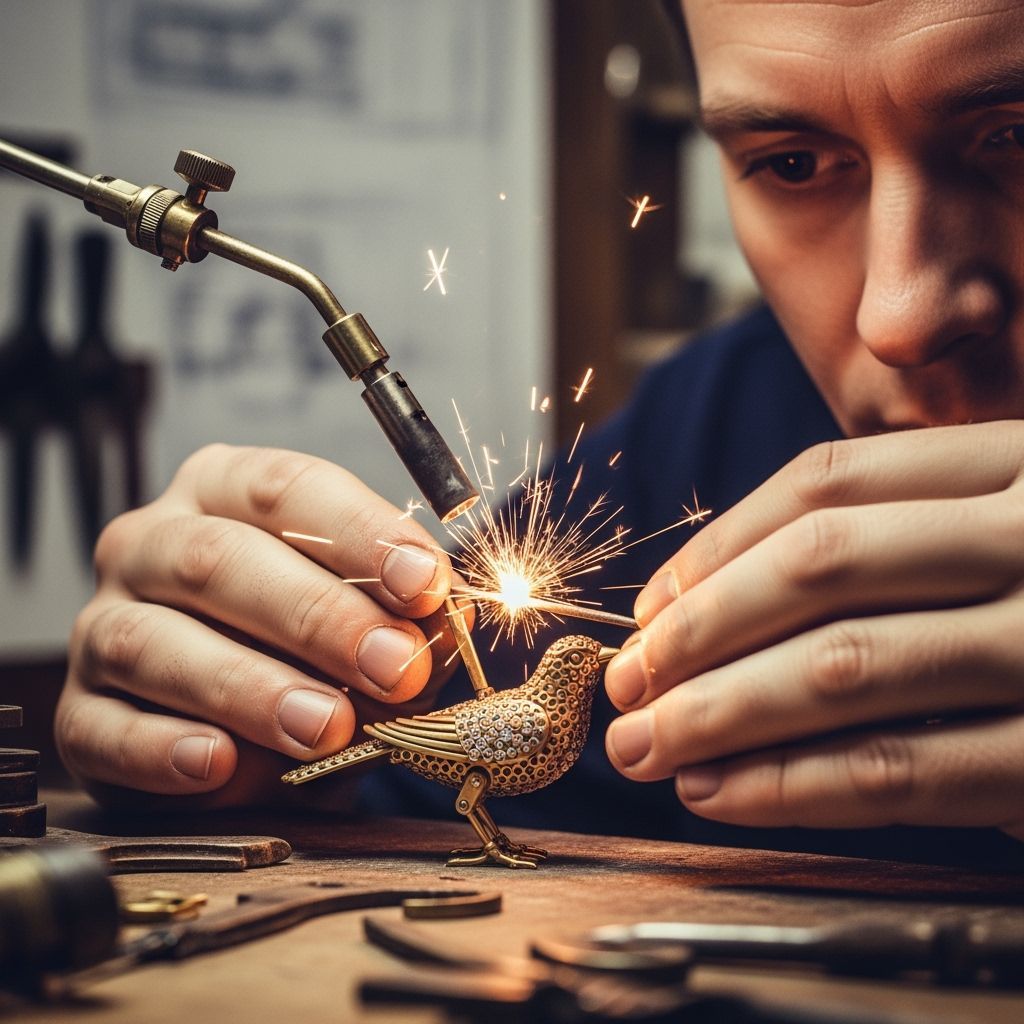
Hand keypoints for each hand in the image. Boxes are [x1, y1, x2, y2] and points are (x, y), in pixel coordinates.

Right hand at [57, 444, 464, 807]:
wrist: (232, 726)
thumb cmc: (306, 651)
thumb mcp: (364, 623)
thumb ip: (399, 621)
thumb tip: (440, 630)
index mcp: (223, 494)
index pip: (284, 487)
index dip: (359, 532)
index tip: (424, 582)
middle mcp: (152, 544)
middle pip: (219, 561)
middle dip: (318, 615)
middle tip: (394, 666)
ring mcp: (104, 625)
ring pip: (155, 642)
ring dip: (249, 686)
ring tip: (325, 727)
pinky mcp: (79, 711)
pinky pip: (104, 728)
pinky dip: (163, 750)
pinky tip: (218, 764)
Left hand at [604, 422, 1023, 841]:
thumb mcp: (1005, 532)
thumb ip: (901, 538)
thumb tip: (711, 598)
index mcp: (1018, 463)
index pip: (826, 484)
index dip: (716, 546)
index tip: (648, 609)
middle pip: (818, 568)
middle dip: (697, 632)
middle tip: (624, 684)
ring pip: (843, 668)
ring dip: (719, 714)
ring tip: (645, 745)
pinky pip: (902, 771)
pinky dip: (792, 784)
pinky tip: (722, 792)